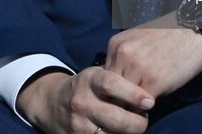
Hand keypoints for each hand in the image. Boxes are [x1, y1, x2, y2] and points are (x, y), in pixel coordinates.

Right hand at [17, 66, 154, 133]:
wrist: (52, 103)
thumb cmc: (85, 87)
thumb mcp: (96, 76)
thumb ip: (118, 80)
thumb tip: (149, 90)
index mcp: (88, 80)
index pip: (111, 84)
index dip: (133, 94)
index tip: (149, 101)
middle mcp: (81, 102)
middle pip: (116, 119)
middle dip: (137, 123)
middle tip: (144, 119)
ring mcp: (78, 124)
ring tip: (132, 127)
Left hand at [103, 12, 201, 99]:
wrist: (195, 30)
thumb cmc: (169, 36)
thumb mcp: (137, 40)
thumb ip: (123, 58)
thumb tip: (115, 83)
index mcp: (116, 45)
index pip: (103, 78)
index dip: (111, 89)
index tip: (120, 95)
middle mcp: (122, 55)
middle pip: (110, 90)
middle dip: (118, 99)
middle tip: (129, 104)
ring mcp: (137, 69)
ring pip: (123, 100)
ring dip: (131, 105)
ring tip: (140, 104)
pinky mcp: (153, 82)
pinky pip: (141, 105)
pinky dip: (145, 108)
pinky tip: (152, 102)